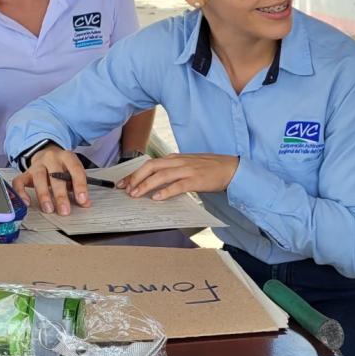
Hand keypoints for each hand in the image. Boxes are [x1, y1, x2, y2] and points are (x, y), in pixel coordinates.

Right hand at [12, 145, 89, 214]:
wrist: (47, 154)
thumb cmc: (62, 167)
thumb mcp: (73, 171)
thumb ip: (78, 186)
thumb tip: (85, 203)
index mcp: (67, 157)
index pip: (75, 170)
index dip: (80, 186)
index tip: (82, 200)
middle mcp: (51, 159)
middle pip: (55, 175)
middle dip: (60, 195)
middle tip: (64, 210)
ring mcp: (37, 165)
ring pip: (38, 178)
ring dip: (43, 195)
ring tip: (48, 209)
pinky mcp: (25, 173)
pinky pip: (19, 181)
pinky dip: (21, 192)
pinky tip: (27, 203)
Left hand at [118, 154, 238, 200]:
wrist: (231, 168)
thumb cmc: (209, 168)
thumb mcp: (187, 165)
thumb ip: (172, 170)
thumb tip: (155, 180)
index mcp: (175, 158)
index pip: (150, 163)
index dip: (134, 173)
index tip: (123, 182)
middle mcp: (178, 161)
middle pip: (151, 166)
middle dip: (135, 178)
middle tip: (126, 190)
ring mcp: (187, 170)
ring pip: (161, 175)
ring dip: (146, 185)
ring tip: (136, 194)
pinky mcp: (196, 180)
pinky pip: (178, 185)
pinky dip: (166, 191)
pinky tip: (157, 198)